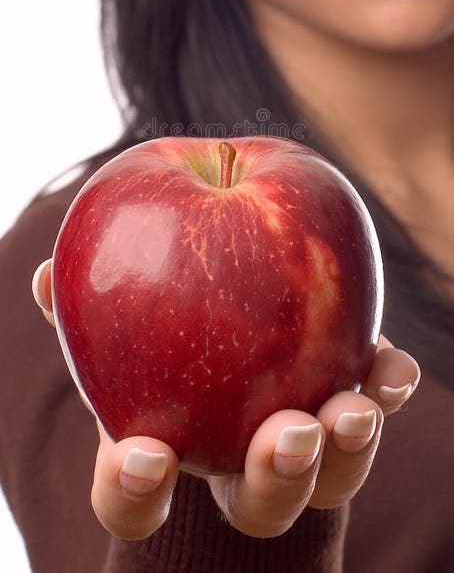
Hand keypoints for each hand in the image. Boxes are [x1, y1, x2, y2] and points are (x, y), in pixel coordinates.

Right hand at [33, 259, 419, 539]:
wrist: (227, 312)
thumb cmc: (157, 323)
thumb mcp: (115, 310)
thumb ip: (82, 300)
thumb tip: (48, 275)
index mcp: (171, 449)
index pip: (139, 498)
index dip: (136, 488)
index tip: (145, 453)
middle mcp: (241, 464)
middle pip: (260, 503)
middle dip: (275, 479)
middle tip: (287, 434)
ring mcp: (303, 442)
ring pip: (329, 475)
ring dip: (345, 447)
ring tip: (354, 406)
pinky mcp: (348, 399)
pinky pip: (376, 407)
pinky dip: (387, 391)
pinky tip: (395, 370)